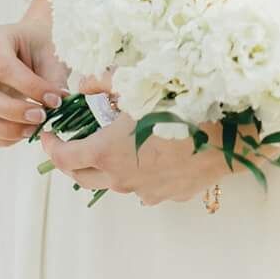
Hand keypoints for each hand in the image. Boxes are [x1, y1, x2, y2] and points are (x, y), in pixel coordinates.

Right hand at [0, 17, 68, 147]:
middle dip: (11, 111)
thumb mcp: (52, 55)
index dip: (30, 87)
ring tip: (36, 128)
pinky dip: (4, 140)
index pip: (3, 67)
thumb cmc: (42, 48)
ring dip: (7, 131)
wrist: (33, 48)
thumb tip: (55, 108)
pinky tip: (25, 130)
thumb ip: (54, 81)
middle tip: (41, 117)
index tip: (56, 99)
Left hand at [38, 87, 231, 206]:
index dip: (50, 146)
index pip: (63, 158)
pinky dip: (138, 172)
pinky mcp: (170, 195)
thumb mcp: (136, 83)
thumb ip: (102, 83)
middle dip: (71, 160)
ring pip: (116, 182)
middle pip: (83, 177)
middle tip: (71, 142)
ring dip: (108, 165)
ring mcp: (147, 191)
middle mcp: (122, 179)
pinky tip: (150, 153)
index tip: (48, 134)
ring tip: (115, 142)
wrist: (231, 133)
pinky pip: (145, 186)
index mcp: (106, 153)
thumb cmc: (181, 104)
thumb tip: (84, 86)